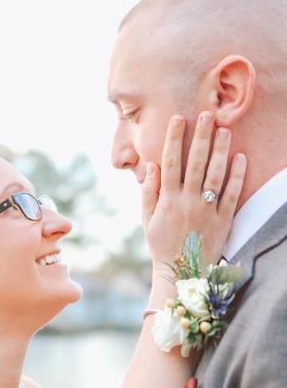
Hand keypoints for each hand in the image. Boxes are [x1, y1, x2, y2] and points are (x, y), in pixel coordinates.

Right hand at [141, 112, 246, 273]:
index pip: (171, 162)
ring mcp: (206, 211)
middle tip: (206, 114)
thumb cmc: (161, 245)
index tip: (178, 119)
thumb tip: (152, 165)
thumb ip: (148, 192)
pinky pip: (232, 195)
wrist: (181, 273)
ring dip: (221, 151)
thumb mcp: (147, 220)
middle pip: (196, 163)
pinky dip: (237, 176)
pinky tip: (240, 158)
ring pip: (216, 175)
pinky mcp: (222, 221)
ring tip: (225, 130)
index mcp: (167, 200)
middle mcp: (187, 202)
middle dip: (201, 136)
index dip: (174, 138)